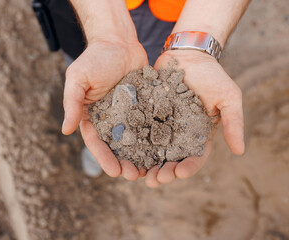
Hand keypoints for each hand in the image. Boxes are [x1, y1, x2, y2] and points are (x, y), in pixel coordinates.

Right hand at [62, 39, 147, 177]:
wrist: (118, 41)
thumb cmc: (95, 58)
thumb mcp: (78, 79)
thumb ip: (72, 103)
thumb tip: (66, 130)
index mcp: (91, 116)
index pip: (96, 142)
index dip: (104, 158)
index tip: (114, 172)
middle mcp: (110, 118)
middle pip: (117, 146)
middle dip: (125, 162)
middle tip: (135, 176)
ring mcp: (128, 113)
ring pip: (135, 140)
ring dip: (141, 156)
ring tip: (150, 170)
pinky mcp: (143, 106)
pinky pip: (149, 124)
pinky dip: (155, 138)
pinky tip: (164, 150)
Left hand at [143, 50, 244, 187]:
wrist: (187, 54)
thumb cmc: (211, 75)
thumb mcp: (228, 97)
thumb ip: (233, 122)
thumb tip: (240, 151)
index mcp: (198, 135)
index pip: (194, 158)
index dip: (187, 168)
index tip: (179, 173)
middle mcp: (178, 133)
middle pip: (170, 159)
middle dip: (162, 172)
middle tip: (154, 181)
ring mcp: (160, 124)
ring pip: (151, 150)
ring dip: (144, 164)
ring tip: (136, 173)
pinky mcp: (145, 114)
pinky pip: (137, 130)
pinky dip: (131, 143)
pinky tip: (124, 152)